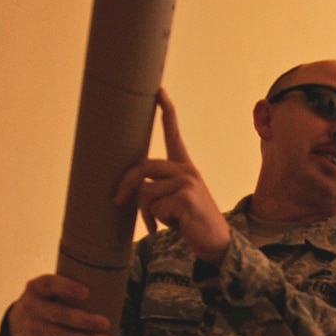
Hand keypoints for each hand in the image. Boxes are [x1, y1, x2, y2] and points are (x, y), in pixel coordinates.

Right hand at [7, 273, 112, 335]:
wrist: (18, 325)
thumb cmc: (47, 303)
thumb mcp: (49, 292)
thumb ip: (69, 291)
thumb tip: (109, 294)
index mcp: (36, 288)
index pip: (50, 284)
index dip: (67, 288)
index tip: (87, 293)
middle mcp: (31, 307)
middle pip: (59, 315)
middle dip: (84, 321)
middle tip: (105, 324)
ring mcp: (32, 328)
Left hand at [113, 89, 230, 263]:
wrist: (217, 245)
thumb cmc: (191, 224)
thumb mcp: (173, 202)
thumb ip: (156, 188)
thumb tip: (128, 191)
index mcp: (185, 168)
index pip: (174, 134)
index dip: (166, 110)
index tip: (158, 90)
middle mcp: (187, 170)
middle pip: (142, 167)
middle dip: (125, 186)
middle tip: (117, 202)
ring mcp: (187, 182)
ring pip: (146, 192)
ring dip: (147, 214)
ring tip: (162, 223)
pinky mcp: (186, 197)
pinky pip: (155, 206)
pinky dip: (158, 221)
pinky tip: (176, 226)